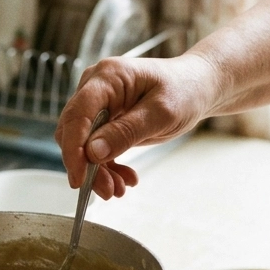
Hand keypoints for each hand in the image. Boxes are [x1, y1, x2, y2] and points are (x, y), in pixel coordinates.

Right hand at [54, 54, 220, 198]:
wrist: (196, 88)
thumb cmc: (184, 91)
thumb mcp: (161, 113)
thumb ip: (127, 131)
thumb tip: (93, 153)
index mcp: (107, 78)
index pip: (77, 114)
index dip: (73, 149)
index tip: (79, 180)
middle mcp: (95, 89)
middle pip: (74, 132)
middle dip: (87, 166)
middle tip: (109, 191)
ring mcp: (98, 104)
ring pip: (82, 145)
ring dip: (98, 171)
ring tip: (120, 189)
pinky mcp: (104, 121)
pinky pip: (95, 149)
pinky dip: (107, 167)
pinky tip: (125, 178)